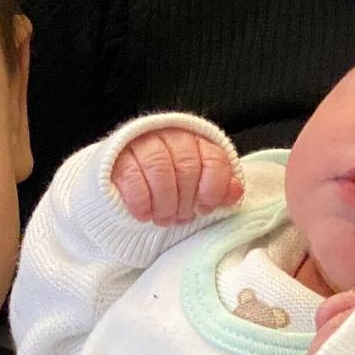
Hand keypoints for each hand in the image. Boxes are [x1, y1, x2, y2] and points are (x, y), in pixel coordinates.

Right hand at [112, 128, 242, 223]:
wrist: (124, 178)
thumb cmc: (169, 184)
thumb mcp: (197, 187)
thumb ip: (218, 188)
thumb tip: (236, 192)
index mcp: (197, 140)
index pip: (214, 160)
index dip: (212, 190)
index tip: (204, 209)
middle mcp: (171, 135)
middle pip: (187, 167)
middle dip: (185, 201)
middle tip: (180, 218)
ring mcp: (143, 143)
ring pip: (160, 170)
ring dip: (164, 203)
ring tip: (163, 218)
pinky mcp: (118, 157)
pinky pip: (133, 179)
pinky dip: (141, 203)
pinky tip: (144, 214)